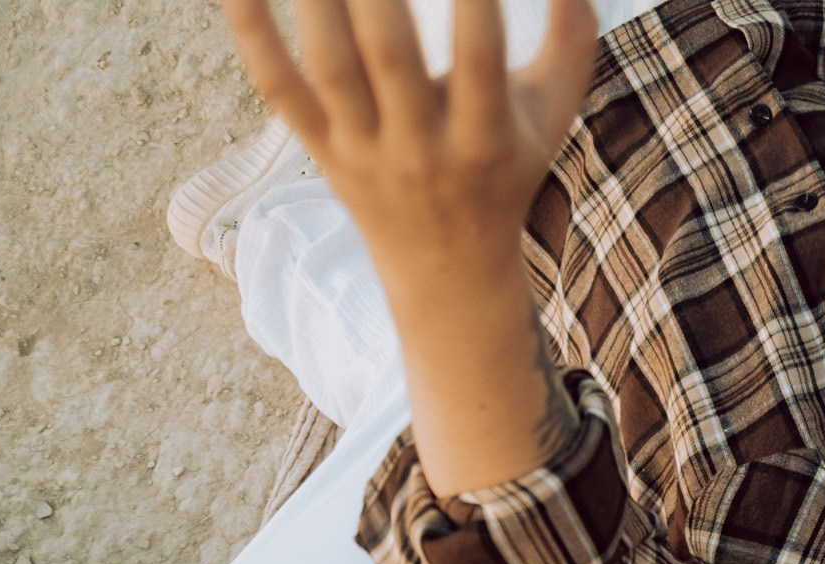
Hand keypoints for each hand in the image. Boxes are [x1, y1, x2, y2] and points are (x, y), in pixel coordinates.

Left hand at [224, 0, 596, 285]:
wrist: (448, 271)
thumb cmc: (504, 170)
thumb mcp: (550, 121)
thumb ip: (572, 45)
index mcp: (484, 137)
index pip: (480, 56)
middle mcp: (421, 148)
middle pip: (390, 55)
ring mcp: (364, 150)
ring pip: (330, 65)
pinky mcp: (320, 148)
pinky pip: (278, 86)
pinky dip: (252, 31)